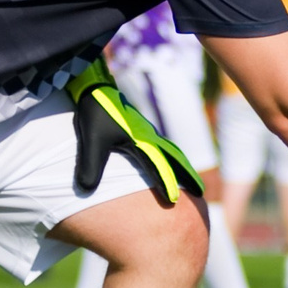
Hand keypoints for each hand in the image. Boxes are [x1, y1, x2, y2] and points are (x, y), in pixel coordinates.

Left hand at [69, 61, 203, 206]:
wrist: (95, 86)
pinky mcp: (142, 129)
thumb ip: (89, 165)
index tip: (174, 201)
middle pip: (175, 158)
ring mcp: (147, 132)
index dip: (166, 183)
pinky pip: (164, 146)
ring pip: (172, 152)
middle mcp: (149, 137)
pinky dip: (173, 157)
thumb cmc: (95, 112)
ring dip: (183, 166)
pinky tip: (170, 161)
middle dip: (188, 176)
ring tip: (192, 181)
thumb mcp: (90, 140)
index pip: (157, 166)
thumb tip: (85, 190)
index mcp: (140, 141)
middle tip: (201, 192)